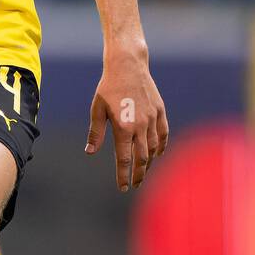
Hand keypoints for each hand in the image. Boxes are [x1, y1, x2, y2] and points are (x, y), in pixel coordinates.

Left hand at [85, 50, 167, 190]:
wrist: (128, 65)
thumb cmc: (108, 87)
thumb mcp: (97, 110)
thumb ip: (95, 133)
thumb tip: (90, 152)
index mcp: (123, 127)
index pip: (124, 159)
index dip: (123, 176)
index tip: (123, 188)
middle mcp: (140, 125)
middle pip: (142, 157)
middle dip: (139, 173)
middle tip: (135, 184)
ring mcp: (152, 118)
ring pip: (154, 147)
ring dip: (149, 161)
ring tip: (143, 169)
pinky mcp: (160, 111)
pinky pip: (164, 133)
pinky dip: (161, 145)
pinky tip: (157, 153)